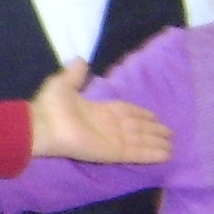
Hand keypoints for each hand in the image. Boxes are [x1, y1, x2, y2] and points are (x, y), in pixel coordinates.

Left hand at [28, 61, 171, 164]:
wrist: (42, 125)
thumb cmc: (50, 106)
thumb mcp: (63, 83)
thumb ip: (75, 74)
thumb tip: (81, 59)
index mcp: (96, 112)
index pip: (124, 113)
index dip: (139, 114)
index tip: (154, 116)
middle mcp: (106, 127)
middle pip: (135, 129)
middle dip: (152, 130)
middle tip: (170, 133)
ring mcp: (110, 141)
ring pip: (139, 141)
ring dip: (155, 143)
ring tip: (172, 146)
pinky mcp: (112, 153)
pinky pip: (135, 152)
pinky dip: (151, 153)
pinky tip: (165, 154)